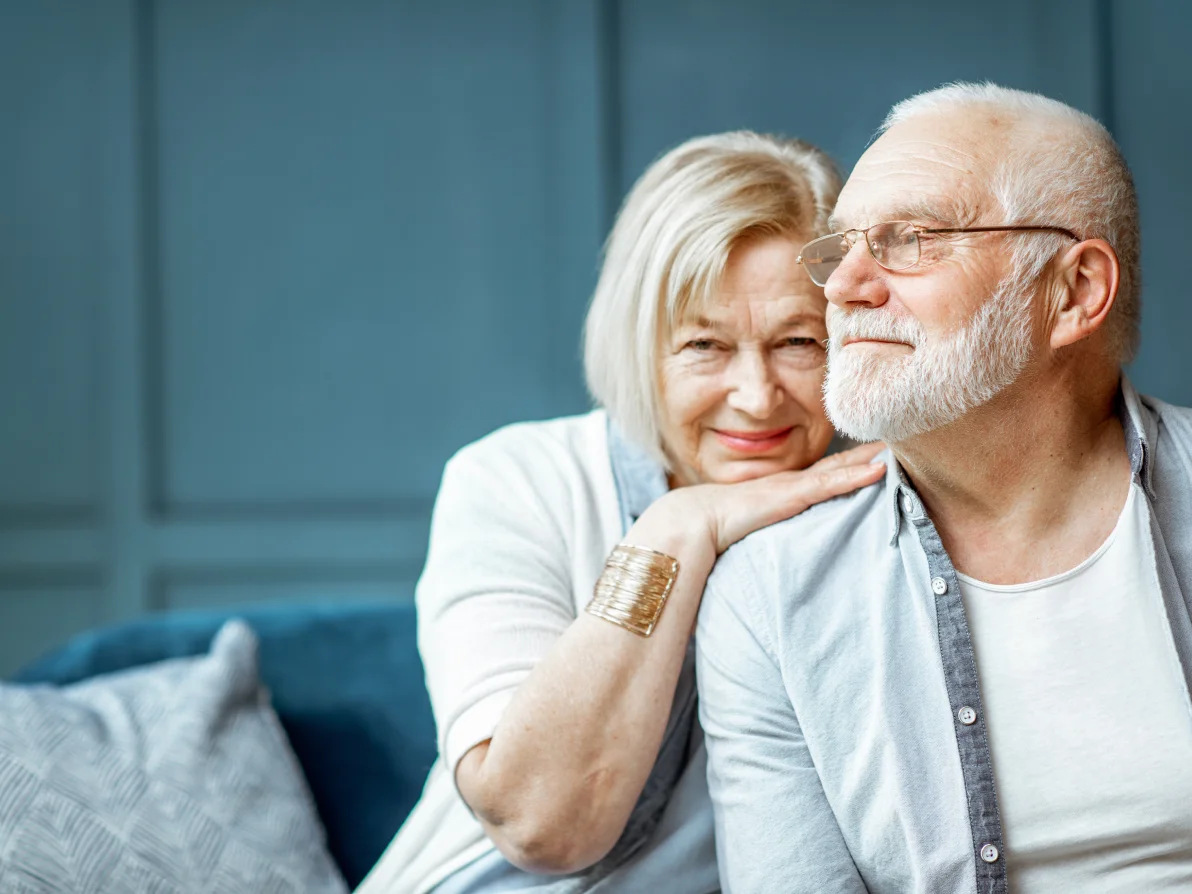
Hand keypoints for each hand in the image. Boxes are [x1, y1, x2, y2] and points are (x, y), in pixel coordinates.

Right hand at [629, 442, 886, 558]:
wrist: (690, 523)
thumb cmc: (708, 530)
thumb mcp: (741, 530)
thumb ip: (757, 535)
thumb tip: (764, 560)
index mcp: (778, 491)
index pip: (819, 475)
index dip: (846, 465)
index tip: (872, 457)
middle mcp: (787, 483)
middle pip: (834, 465)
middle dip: (863, 454)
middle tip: (894, 443)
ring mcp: (791, 487)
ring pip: (839, 469)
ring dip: (868, 459)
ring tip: (897, 449)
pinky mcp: (791, 495)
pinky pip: (831, 482)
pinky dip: (856, 474)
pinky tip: (880, 468)